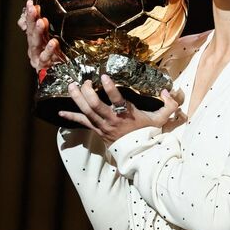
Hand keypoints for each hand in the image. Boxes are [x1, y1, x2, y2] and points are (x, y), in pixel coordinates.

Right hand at [17, 0, 65, 71]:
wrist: (55, 77)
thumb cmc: (52, 57)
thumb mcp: (46, 40)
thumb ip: (41, 27)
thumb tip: (35, 9)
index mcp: (34, 39)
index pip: (30, 25)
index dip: (29, 15)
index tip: (30, 3)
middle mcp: (34, 47)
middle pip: (31, 32)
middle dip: (31, 19)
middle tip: (32, 8)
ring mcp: (38, 56)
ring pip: (36, 43)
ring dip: (38, 32)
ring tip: (41, 21)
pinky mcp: (44, 66)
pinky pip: (46, 57)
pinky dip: (49, 50)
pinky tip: (53, 42)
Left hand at [59, 75, 179, 145]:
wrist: (139, 154)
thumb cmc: (148, 133)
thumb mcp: (161, 119)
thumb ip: (169, 104)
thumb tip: (169, 90)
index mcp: (127, 114)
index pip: (117, 100)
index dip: (110, 88)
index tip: (104, 76)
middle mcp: (112, 120)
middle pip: (95, 105)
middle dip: (87, 91)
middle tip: (84, 80)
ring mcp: (102, 125)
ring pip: (86, 111)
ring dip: (77, 98)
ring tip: (71, 86)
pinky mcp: (97, 130)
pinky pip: (81, 123)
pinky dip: (70, 117)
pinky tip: (60, 112)